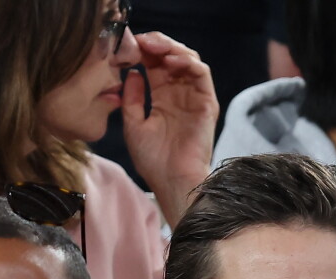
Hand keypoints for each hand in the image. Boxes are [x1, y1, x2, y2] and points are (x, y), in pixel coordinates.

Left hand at [122, 32, 219, 226]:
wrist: (172, 181)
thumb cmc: (154, 162)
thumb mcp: (133, 125)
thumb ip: (132, 98)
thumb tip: (132, 72)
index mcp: (162, 100)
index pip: (156, 66)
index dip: (144, 52)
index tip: (128, 46)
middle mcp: (180, 96)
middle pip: (172, 58)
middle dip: (157, 45)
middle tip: (141, 41)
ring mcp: (194, 99)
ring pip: (188, 61)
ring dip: (172, 48)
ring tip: (155, 47)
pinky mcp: (207, 104)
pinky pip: (201, 73)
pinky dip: (187, 61)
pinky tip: (170, 61)